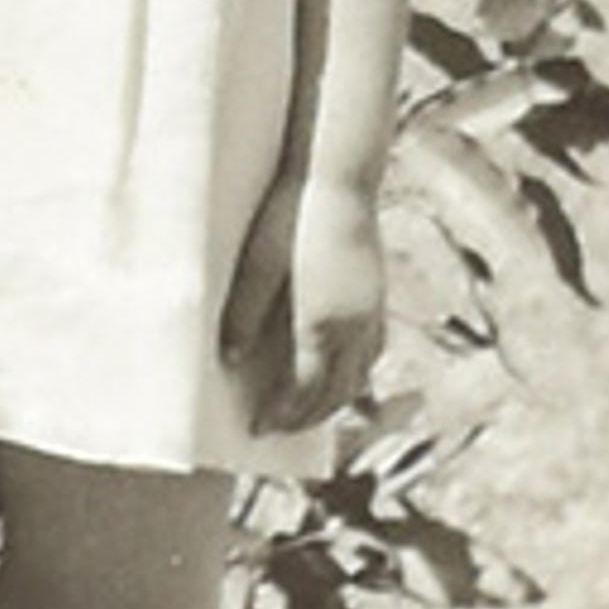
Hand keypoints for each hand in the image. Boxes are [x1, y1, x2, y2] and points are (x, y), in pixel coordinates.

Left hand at [222, 173, 387, 442]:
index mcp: (322, 325)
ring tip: (305, 410)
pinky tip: (337, 372)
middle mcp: (354, 328)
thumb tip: (230, 361)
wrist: (339, 178)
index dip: (281, 414)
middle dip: (307, 418)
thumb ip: (243, 316)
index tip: (258, 429)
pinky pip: (371, 354)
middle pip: (335, 393)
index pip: (303, 390)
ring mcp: (371, 314)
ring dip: (333, 400)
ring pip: (358, 377)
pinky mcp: (378, 298)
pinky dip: (353, 374)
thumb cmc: (289, 217)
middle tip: (278, 429)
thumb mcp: (257, 266)